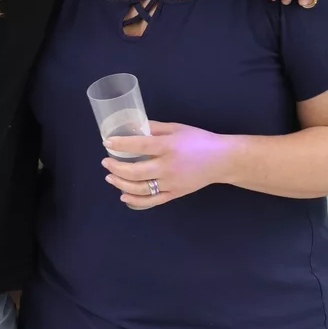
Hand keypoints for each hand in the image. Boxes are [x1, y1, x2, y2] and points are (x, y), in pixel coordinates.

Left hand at [103, 121, 230, 208]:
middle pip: (136, 171)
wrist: (222, 160)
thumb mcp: (177, 128)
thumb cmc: (199, 141)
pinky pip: (152, 200)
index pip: (139, 146)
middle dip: (116, 167)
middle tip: (106, 162)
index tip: (107, 143)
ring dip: (121, 183)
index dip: (121, 145)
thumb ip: (155, 128)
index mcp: (169, 146)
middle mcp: (168, 166)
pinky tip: (124, 195)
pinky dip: (135, 200)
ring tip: (110, 176)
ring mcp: (171, 183)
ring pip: (140, 188)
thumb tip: (134, 127)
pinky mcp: (175, 194)